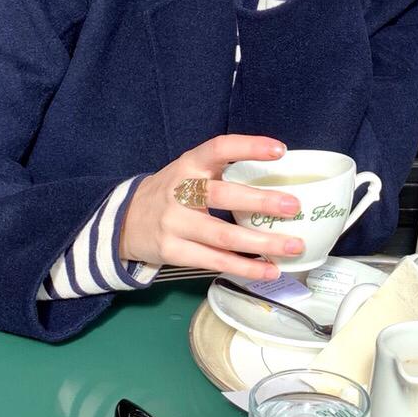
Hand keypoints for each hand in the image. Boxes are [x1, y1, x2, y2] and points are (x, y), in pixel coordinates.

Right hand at [119, 133, 304, 279]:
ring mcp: (174, 223)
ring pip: (223, 236)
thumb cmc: (171, 194)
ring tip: (293, 247)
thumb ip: (222, 173)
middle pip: (223, 196)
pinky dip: (245, 267)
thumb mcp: (189, 173)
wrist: (124, 221)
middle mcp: (180, 191)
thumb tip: (278, 181)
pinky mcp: (173, 251)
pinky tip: (269, 270)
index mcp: (189, 164)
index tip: (279, 150)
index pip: (219, 148)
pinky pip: (215, 261)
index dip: (249, 147)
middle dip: (261, 201)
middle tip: (293, 206)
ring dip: (262, 243)